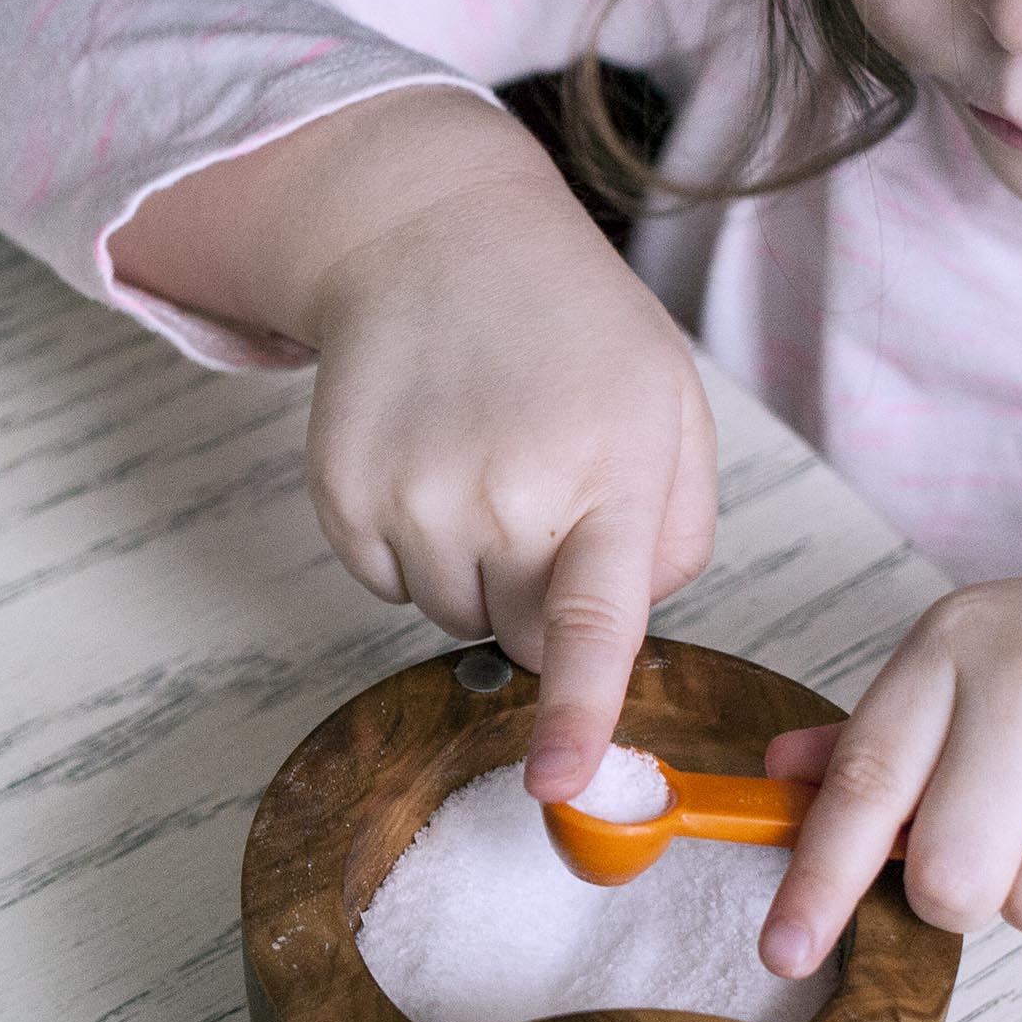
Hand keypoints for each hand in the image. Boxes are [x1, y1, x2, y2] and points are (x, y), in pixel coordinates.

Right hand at [110, 87, 715, 801]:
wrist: (431, 236)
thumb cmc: (571, 331)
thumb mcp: (672, 407)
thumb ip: (678, 535)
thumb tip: (621, 633)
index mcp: (607, 471)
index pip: (594, 621)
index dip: (579, 716)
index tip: (561, 785)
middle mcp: (502, 492)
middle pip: (528, 639)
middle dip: (547, 598)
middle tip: (548, 495)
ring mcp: (411, 497)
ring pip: (455, 618)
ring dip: (477, 571)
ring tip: (484, 461)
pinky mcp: (344, 500)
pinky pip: (389, 585)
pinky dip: (414, 546)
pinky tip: (429, 459)